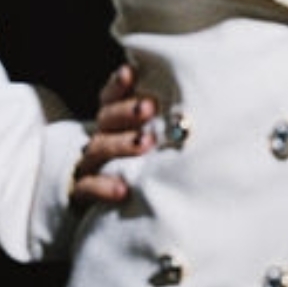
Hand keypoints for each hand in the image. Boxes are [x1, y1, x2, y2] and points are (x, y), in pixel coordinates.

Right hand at [70, 56, 158, 208]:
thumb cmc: (142, 169)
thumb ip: (166, 126)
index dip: (118, 84)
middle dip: (126, 111)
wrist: (104, 213)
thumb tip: (207, 104)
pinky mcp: (80, 193)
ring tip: (145, 142)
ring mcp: (87, 165)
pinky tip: (123, 189)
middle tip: (148, 107)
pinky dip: (104, 187)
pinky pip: (88, 188)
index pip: (111, 98)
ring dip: (121, 144)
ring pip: (98, 149)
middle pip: (106, 119)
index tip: (129, 72)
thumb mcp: (150, 142)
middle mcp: (98, 139)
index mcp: (113, 124)